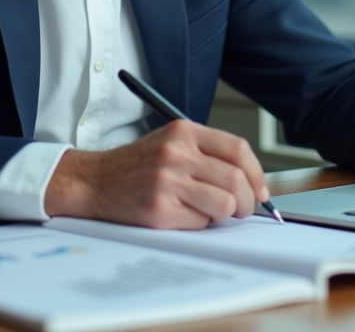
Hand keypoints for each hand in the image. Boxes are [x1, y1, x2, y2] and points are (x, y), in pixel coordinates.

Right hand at [43, 120, 270, 228]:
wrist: (94, 181)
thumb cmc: (137, 165)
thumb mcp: (171, 143)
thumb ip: (208, 153)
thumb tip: (251, 181)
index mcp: (183, 131)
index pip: (238, 149)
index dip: (256, 173)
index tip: (260, 190)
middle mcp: (176, 153)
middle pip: (236, 180)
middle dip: (247, 201)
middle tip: (242, 209)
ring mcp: (167, 181)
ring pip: (224, 205)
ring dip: (224, 215)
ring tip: (209, 212)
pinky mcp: (158, 210)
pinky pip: (200, 223)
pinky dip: (198, 224)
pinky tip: (182, 215)